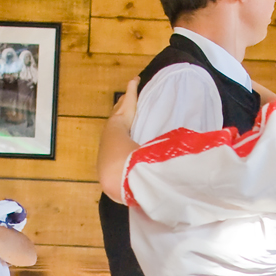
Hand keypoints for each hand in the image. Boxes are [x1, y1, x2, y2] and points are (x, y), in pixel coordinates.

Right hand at [98, 79, 138, 200]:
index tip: (131, 133)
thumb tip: (164, 194)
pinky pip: (127, 103)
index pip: (121, 146)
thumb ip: (149, 185)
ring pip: (120, 113)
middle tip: (127, 105)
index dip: (126, 138)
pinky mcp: (119, 121)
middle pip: (117, 126)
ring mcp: (113, 132)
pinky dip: (131, 92)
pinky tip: (135, 81)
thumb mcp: (140, 185)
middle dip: (122, 116)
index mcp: (115, 162)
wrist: (118, 179)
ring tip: (130, 92)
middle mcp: (111, 145)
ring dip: (126, 102)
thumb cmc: (129, 185)